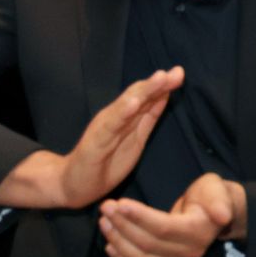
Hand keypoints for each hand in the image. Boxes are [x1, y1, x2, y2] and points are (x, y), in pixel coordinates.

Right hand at [56, 67, 182, 207]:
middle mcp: (115, 116)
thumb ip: (148, 116)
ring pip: (127, 105)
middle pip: (138, 95)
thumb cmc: (105, 161)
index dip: (163, 85)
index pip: (146, 96)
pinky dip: (122, 112)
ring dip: (144, 91)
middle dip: (157, 83)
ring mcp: (105, 126)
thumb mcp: (135, 137)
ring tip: (160, 78)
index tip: (180, 72)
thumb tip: (166, 94)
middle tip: (177, 72)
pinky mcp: (95, 141)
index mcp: (126, 116)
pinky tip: (133, 103)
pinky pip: (110, 125)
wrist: (75, 184)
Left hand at [99, 172, 241, 256]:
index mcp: (198, 232)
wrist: (216, 215)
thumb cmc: (212, 196)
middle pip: (148, 243)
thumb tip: (222, 215)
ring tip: (104, 221)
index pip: (163, 228)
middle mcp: (188, 253)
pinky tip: (109, 245)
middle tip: (106, 207)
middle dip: (123, 225)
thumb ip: (219, 201)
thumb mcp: (217, 190)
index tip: (120, 204)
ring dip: (118, 240)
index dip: (140, 218)